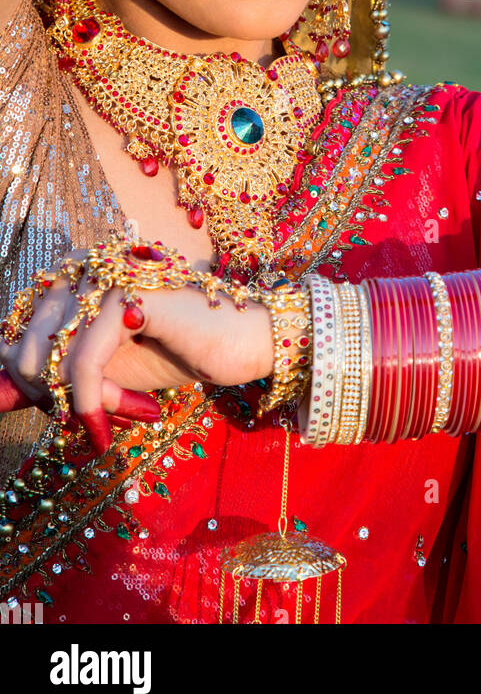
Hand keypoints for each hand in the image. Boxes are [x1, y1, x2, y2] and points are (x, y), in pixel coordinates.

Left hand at [0, 271, 273, 452]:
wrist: (243, 343)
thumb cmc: (177, 352)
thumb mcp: (106, 370)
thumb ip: (56, 373)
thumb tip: (1, 392)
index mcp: (78, 275)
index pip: (17, 330)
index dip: (23, 379)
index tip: (52, 412)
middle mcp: (87, 266)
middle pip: (24, 345)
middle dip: (46, 396)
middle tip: (82, 423)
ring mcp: (109, 276)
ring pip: (51, 356)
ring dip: (73, 404)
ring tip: (102, 423)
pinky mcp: (132, 296)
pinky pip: (85, 362)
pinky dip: (89, 403)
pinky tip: (101, 427)